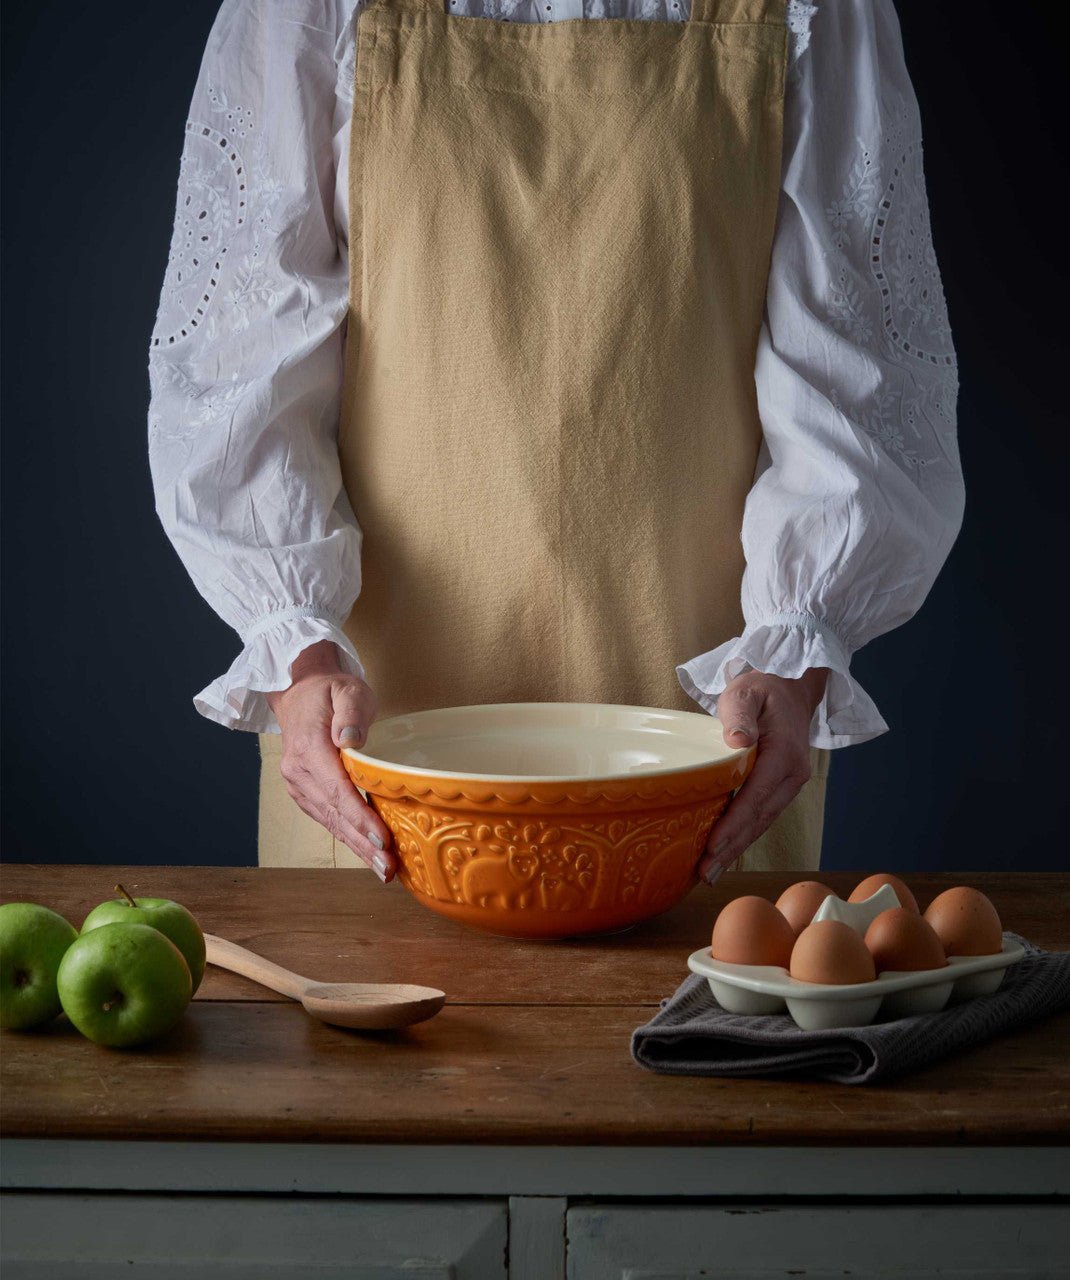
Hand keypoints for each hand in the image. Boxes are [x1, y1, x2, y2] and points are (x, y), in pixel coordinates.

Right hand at [265, 641, 395, 881]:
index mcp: (308, 747)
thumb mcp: (347, 689)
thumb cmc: (330, 690)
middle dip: (363, 844)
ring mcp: (298, 785)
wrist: (300, 692)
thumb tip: (351, 740)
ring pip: (331, 822)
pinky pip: (328, 818)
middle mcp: (298, 772)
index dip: (360, 817)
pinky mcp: (305, 793)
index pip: (338, 789)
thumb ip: (351, 711)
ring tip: (384, 870)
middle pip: (335, 814)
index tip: (383, 839)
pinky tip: (367, 853)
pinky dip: (349, 837)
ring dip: (357, 847)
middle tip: (389, 869)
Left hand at [697, 666, 828, 883]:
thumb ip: (739, 715)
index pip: (756, 795)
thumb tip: (737, 742)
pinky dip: (743, 836)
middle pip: (759, 818)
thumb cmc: (761, 688)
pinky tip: (724, 853)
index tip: (713, 846)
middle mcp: (792, 774)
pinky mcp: (780, 787)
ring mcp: (789, 783)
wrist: (787, 686)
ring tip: (710, 872)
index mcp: (785, 753)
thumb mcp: (745, 692)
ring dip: (736, 848)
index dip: (734, 824)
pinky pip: (761, 815)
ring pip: (761, 822)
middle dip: (732, 847)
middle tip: (704, 873)